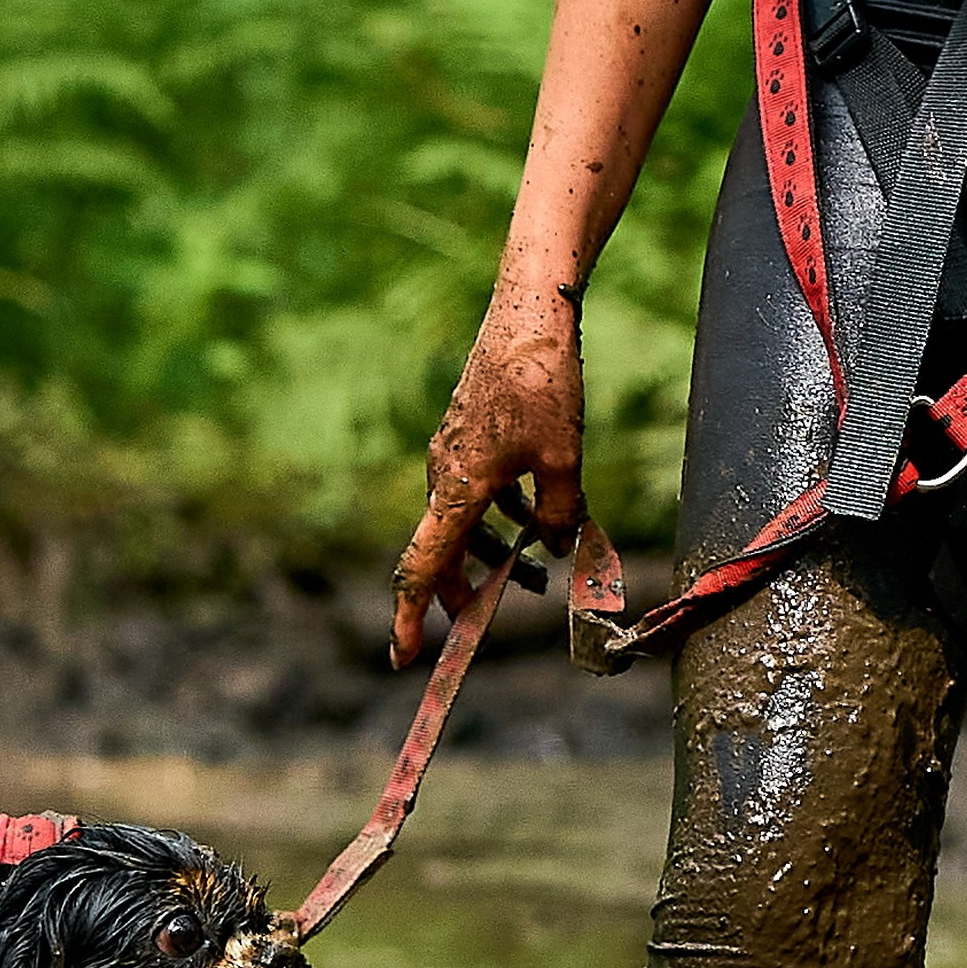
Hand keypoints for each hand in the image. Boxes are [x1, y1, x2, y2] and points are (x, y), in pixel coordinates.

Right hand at [390, 285, 586, 667]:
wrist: (531, 309)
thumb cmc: (543, 384)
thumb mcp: (564, 462)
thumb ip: (559, 515)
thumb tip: (554, 545)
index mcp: (456, 491)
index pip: (421, 570)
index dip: (409, 619)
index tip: (402, 658)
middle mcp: (444, 475)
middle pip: (442, 553)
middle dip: (463, 592)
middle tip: (487, 619)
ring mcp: (455, 453)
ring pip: (466, 521)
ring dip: (495, 553)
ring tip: (535, 573)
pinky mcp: (472, 433)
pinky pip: (480, 490)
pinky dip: (504, 513)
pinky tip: (539, 515)